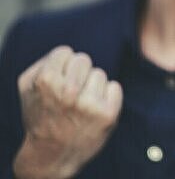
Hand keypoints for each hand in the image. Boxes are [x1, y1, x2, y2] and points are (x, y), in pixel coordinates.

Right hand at [13, 46, 122, 178]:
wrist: (53, 154)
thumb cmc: (41, 115)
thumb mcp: (28, 88)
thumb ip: (43, 63)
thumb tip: (67, 52)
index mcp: (46, 81)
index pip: (65, 52)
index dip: (62, 66)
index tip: (58, 82)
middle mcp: (68, 91)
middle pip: (84, 60)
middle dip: (78, 74)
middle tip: (70, 94)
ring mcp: (89, 103)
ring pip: (99, 74)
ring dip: (92, 87)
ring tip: (80, 105)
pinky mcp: (108, 114)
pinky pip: (115, 87)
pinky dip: (108, 96)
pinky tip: (95, 110)